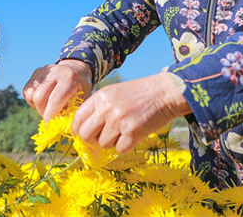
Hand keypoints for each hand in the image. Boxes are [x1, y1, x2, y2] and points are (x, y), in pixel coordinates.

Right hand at [23, 59, 92, 120]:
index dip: (50, 116)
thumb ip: (74, 112)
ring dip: (37, 107)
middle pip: (39, 98)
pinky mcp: (36, 72)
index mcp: (69, 78)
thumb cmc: (80, 88)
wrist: (75, 69)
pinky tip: (43, 102)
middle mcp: (55, 72)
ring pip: (31, 95)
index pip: (55, 100)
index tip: (50, 125)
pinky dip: (32, 101)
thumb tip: (64, 129)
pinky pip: (27, 91)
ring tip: (47, 108)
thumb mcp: (83, 99)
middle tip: (49, 117)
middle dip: (42, 112)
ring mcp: (44, 70)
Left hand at [72, 72, 190, 153]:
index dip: (78, 130)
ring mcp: (119, 121)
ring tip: (124, 130)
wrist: (164, 92)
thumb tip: (83, 129)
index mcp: (99, 97)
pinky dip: (126, 146)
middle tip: (103, 136)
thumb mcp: (113, 93)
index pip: (78, 119)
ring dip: (113, 142)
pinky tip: (133, 135)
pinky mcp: (133, 132)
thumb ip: (98, 108)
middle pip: (86, 135)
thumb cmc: (138, 94)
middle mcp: (107, 109)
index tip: (83, 134)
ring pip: (104, 144)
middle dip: (93, 139)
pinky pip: (120, 149)